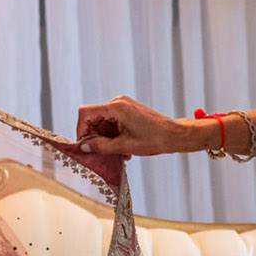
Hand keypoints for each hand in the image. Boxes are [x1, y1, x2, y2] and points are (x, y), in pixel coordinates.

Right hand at [75, 95, 207, 157]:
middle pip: (93, 118)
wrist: (175, 135)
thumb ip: (101, 146)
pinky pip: (112, 122)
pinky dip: (113, 135)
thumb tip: (83, 147)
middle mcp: (118, 103)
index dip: (81, 129)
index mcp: (116, 107)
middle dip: (95, 136)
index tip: (84, 145)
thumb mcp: (125, 146)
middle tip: (102, 153)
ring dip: (106, 138)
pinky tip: (123, 148)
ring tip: (118, 152)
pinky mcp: (128, 111)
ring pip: (103, 123)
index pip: (85, 113)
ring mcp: (123, 106)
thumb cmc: (155, 139)